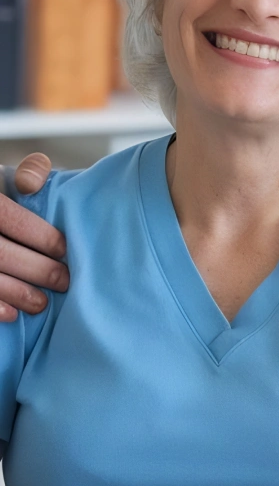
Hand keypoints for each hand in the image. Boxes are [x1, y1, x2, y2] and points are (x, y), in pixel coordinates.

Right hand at [0, 153, 68, 321]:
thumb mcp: (4, 178)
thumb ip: (30, 171)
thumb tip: (32, 182)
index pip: (10, 218)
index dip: (41, 236)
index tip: (65, 250)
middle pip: (1, 254)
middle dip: (37, 269)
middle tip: (64, 281)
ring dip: (17, 293)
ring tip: (42, 303)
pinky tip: (11, 313)